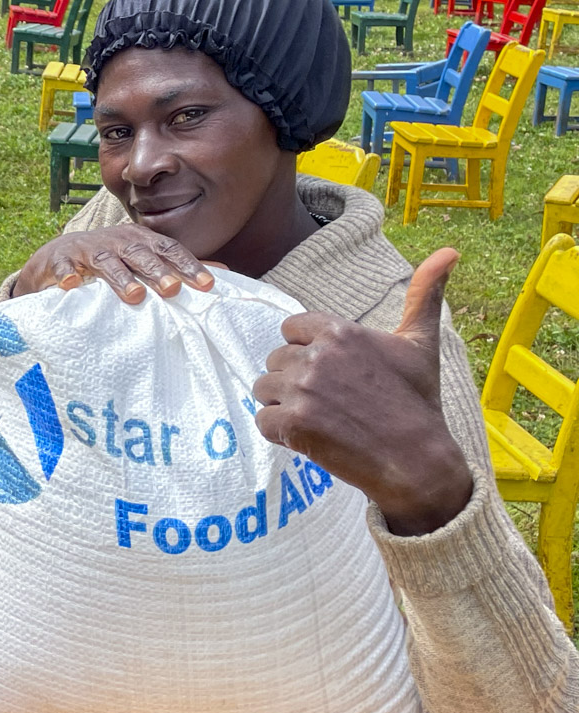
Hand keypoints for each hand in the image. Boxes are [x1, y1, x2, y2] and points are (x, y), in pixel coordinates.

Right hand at [12, 224, 214, 301]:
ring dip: (120, 277)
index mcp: (139, 240)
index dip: (187, 265)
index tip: (207, 285)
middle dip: (156, 271)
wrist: (56, 256)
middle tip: (173, 290)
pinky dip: (67, 274)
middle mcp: (116, 241)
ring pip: (106, 261)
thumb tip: (222, 274)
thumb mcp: (142, 260)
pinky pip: (62, 267)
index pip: (168, 249)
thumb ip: (177, 266)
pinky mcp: (58, 261)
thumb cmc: (108, 260)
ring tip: (134, 295)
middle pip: (139, 254)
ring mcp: (86, 250)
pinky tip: (72, 284)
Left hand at [252, 249, 472, 535]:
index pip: (291, 329)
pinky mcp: (292, 424)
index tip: (330, 372)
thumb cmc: (418, 402)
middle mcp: (316, 356)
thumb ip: (424, 296)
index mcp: (339, 331)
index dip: (305, 351)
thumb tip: (449, 251)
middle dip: (295, 381)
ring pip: (264, 390)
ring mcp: (301, 390)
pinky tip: (311, 437)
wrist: (417, 460)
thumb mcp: (420, 344)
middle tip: (330, 402)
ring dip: (284, 406)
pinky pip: (263, 422)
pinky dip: (281, 433)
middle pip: (276, 360)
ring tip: (320, 419)